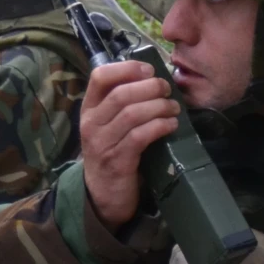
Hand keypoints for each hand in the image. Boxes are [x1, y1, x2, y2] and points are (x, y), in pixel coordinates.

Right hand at [79, 58, 178, 230]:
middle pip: (120, 94)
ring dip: (158, 107)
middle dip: (149, 87)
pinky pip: (140, 136)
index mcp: (89, 109)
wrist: (103, 195)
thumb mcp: (111, 126)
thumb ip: (124, 104)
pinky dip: (159, 127)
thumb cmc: (113, 153)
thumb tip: (154, 80)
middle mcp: (91, 123)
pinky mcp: (117, 161)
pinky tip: (171, 126)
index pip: (99, 76)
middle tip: (168, 89)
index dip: (127, 68)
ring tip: (173, 108)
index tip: (149, 70)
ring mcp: (102, 143)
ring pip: (131, 113)